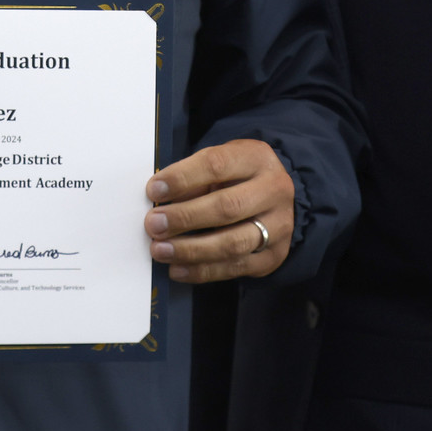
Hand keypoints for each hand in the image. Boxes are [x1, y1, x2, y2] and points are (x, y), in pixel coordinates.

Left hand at [145, 138, 293, 282]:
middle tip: (153, 224)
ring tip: (160, 250)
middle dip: (185, 218)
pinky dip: (202, 271)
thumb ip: (194, 179)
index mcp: (257, 159)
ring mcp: (278, 226)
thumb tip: (158, 198)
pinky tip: (178, 269)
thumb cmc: (239, 178)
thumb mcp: (222, 165)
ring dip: (191, 250)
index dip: (183, 178)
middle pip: (228, 207)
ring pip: (233, 243)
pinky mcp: (272, 256)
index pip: (217, 165)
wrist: (277, 200)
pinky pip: (235, 268)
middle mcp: (274, 191)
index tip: (154, 189)